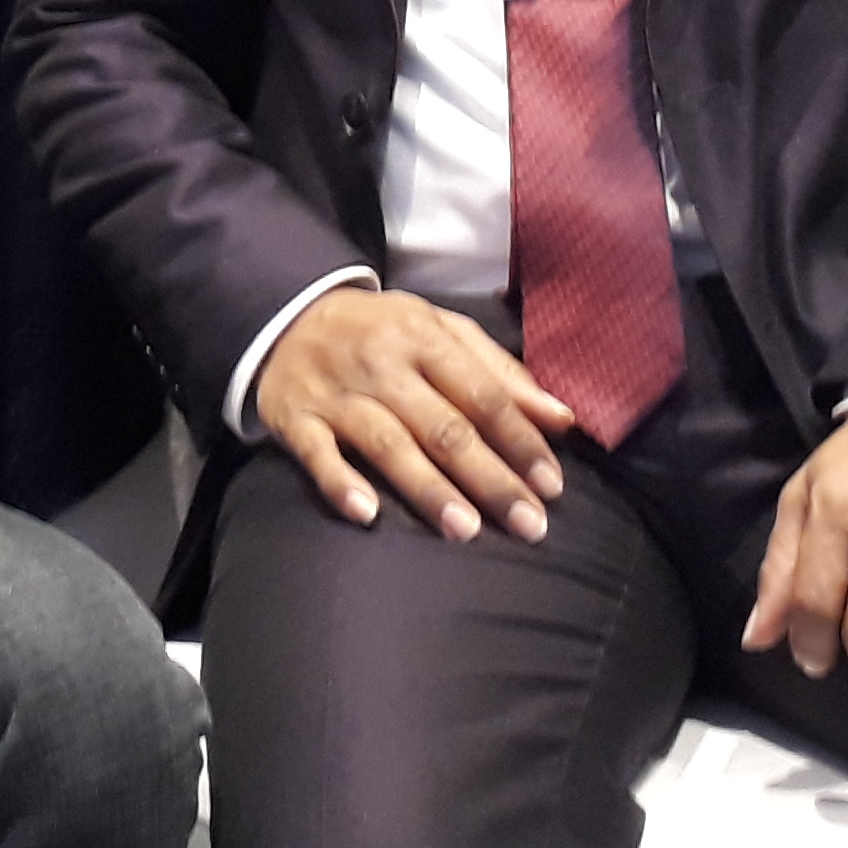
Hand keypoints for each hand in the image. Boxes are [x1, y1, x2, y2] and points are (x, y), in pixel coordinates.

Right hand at [254, 286, 574, 543]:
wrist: (286, 316)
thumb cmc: (381, 331)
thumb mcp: (440, 330)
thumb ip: (500, 372)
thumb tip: (562, 419)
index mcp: (424, 338)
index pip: (483, 394)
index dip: (521, 441)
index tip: (552, 487)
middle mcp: (383, 365)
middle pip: (444, 426)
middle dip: (490, 478)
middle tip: (528, 524)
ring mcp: (338, 394)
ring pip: (389, 444)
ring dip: (428, 488)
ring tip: (466, 530)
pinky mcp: (296, 419)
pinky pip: (318, 454)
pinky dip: (340, 482)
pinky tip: (367, 514)